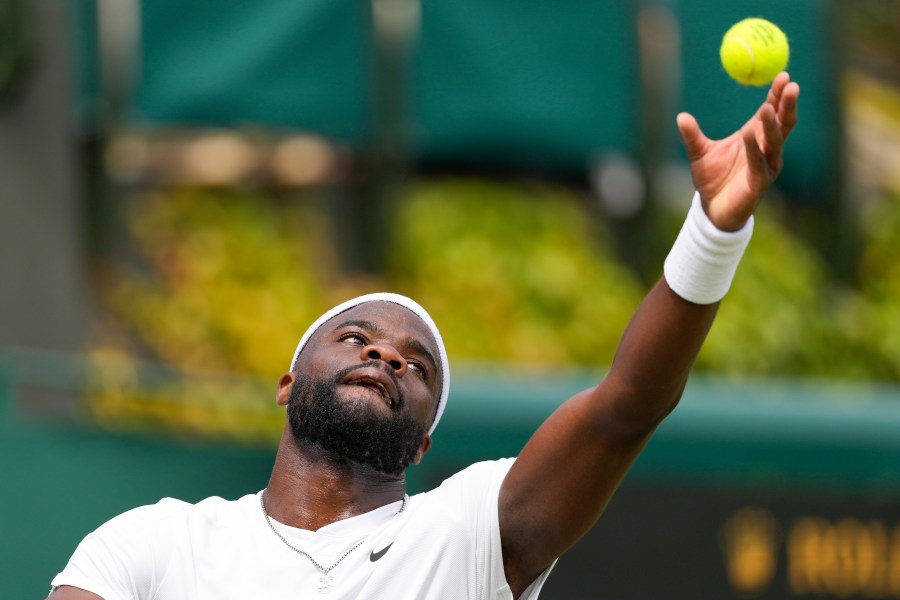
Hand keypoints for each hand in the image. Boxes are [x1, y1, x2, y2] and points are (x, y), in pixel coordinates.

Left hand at [677, 72, 799, 230]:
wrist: (711, 209)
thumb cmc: (711, 179)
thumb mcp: (699, 153)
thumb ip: (692, 135)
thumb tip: (680, 116)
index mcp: (755, 136)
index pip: (772, 111)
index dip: (778, 94)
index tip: (783, 75)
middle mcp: (766, 149)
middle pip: (782, 122)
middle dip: (786, 104)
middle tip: (789, 83)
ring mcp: (766, 166)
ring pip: (775, 141)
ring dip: (772, 123)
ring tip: (767, 106)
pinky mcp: (759, 182)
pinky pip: (759, 162)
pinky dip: (754, 148)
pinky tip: (749, 133)